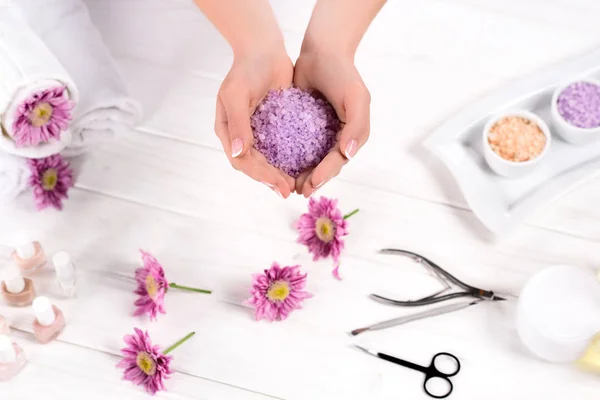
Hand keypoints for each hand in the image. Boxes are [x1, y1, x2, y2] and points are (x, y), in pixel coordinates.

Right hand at [214, 51, 294, 197]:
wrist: (264, 49)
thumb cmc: (246, 69)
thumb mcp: (237, 94)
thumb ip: (237, 124)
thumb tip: (238, 153)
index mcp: (227, 131)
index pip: (242, 161)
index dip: (259, 175)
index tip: (278, 183)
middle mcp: (241, 136)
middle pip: (255, 166)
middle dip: (271, 179)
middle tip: (290, 190)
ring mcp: (257, 133)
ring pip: (268, 161)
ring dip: (280, 174)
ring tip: (296, 185)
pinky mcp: (273, 127)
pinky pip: (280, 148)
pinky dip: (290, 159)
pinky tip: (305, 167)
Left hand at [293, 49, 370, 196]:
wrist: (323, 50)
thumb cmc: (342, 73)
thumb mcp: (356, 97)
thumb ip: (357, 126)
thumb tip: (348, 154)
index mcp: (353, 135)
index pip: (338, 161)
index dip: (325, 174)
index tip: (310, 185)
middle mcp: (339, 137)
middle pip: (324, 165)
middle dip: (311, 179)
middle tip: (295, 191)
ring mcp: (322, 132)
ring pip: (310, 158)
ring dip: (300, 172)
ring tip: (286, 184)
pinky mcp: (305, 125)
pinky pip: (297, 145)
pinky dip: (289, 156)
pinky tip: (275, 163)